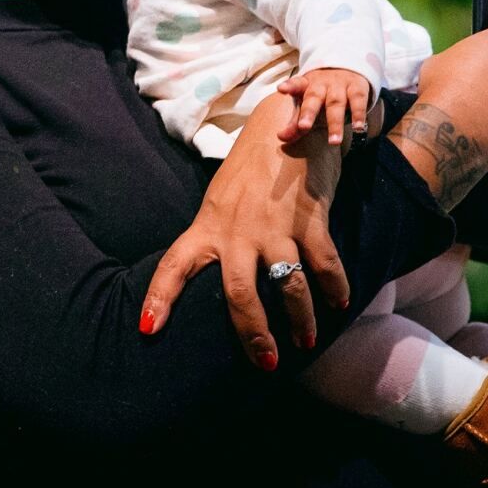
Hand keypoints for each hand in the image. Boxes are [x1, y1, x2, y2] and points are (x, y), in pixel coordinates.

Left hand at [139, 93, 348, 368]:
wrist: (287, 124)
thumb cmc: (252, 171)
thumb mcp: (221, 201)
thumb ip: (219, 237)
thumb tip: (217, 278)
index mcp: (208, 226)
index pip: (174, 264)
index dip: (159, 298)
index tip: (147, 328)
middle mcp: (237, 230)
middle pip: (238, 292)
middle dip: (253, 333)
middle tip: (265, 362)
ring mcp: (274, 224)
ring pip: (286, 284)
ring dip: (301, 319)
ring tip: (305, 341)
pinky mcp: (308, 216)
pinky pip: (324, 263)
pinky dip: (335, 288)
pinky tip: (339, 304)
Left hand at [275, 67, 372, 145]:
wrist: (347, 66)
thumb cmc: (321, 91)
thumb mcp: (307, 102)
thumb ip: (295, 122)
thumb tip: (281, 138)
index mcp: (306, 84)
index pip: (296, 84)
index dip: (289, 86)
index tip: (281, 89)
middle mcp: (322, 83)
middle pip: (314, 97)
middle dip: (309, 112)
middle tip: (303, 127)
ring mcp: (340, 85)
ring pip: (336, 103)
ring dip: (335, 123)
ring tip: (334, 142)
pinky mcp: (357, 87)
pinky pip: (358, 101)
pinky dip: (359, 115)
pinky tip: (358, 127)